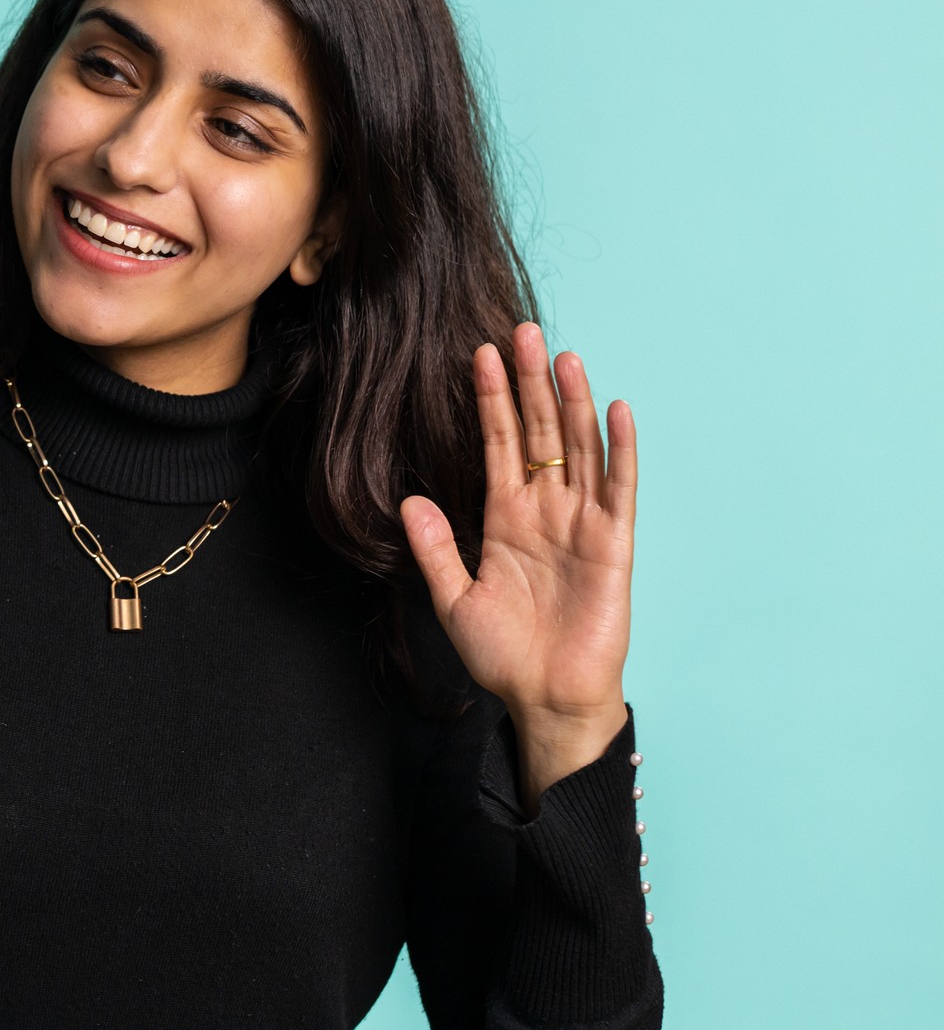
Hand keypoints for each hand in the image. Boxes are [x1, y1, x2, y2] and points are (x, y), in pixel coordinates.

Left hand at [398, 321, 636, 750]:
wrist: (546, 699)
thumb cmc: (504, 654)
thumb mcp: (454, 599)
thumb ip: (435, 549)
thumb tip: (409, 500)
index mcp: (506, 518)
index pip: (498, 444)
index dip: (491, 400)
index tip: (479, 354)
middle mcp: (545, 511)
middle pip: (538, 432)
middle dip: (530, 383)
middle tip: (522, 330)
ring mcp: (581, 523)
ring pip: (578, 448)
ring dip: (572, 402)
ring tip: (563, 356)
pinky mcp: (613, 544)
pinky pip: (618, 488)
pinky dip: (620, 449)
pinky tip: (617, 411)